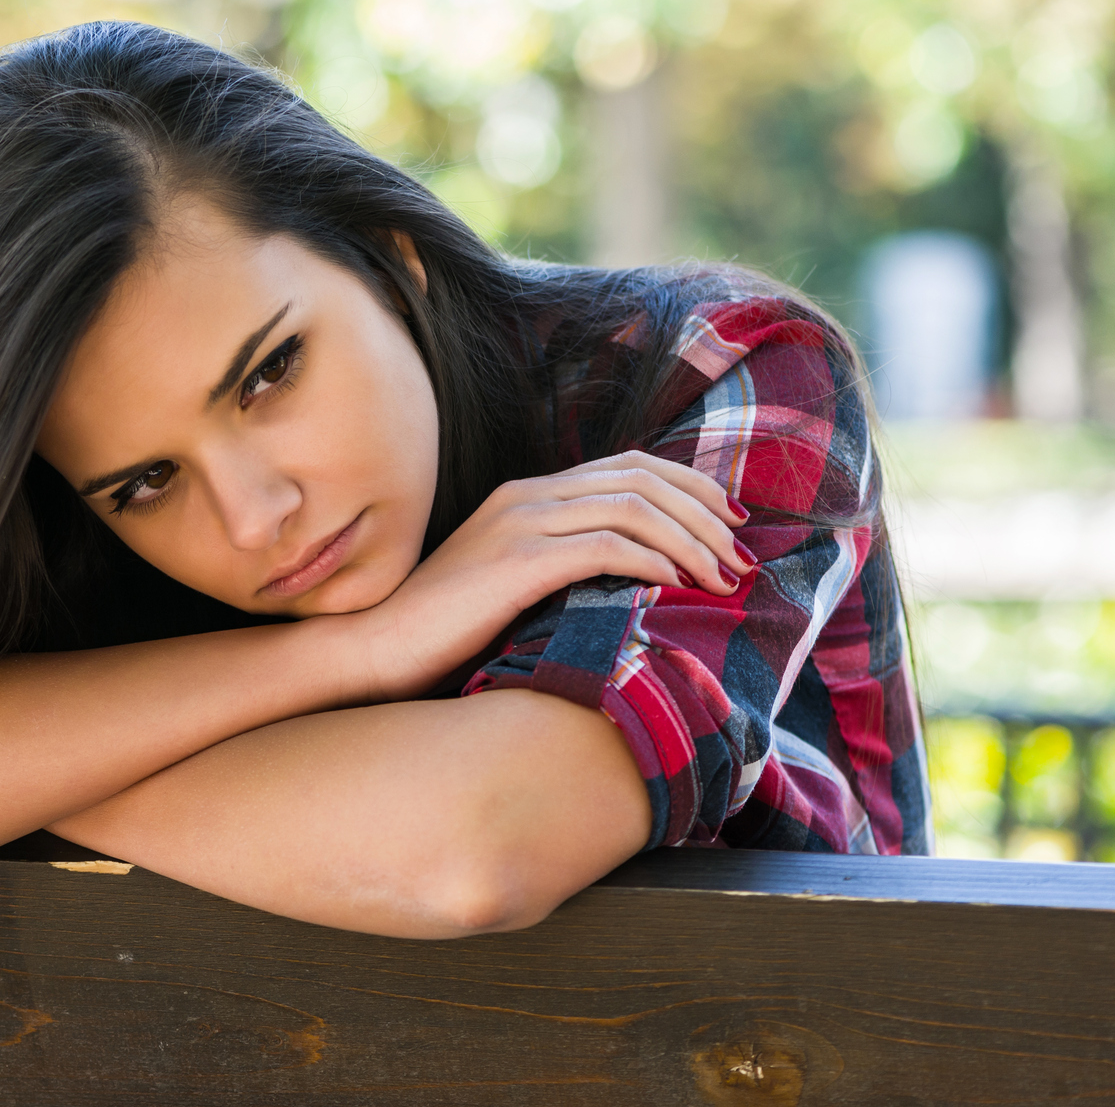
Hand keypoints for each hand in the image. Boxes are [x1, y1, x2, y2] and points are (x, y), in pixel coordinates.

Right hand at [344, 450, 751, 700]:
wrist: (375, 648)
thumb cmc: (441, 633)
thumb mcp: (508, 587)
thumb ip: (558, 569)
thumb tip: (629, 588)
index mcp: (528, 494)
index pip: (627, 467)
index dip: (688, 487)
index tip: (728, 523)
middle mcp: (528, 495)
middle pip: (642, 478)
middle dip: (704, 512)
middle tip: (740, 553)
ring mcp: (522, 522)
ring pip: (634, 507)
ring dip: (692, 540)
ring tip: (723, 578)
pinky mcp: (518, 560)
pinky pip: (608, 546)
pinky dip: (655, 562)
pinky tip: (678, 588)